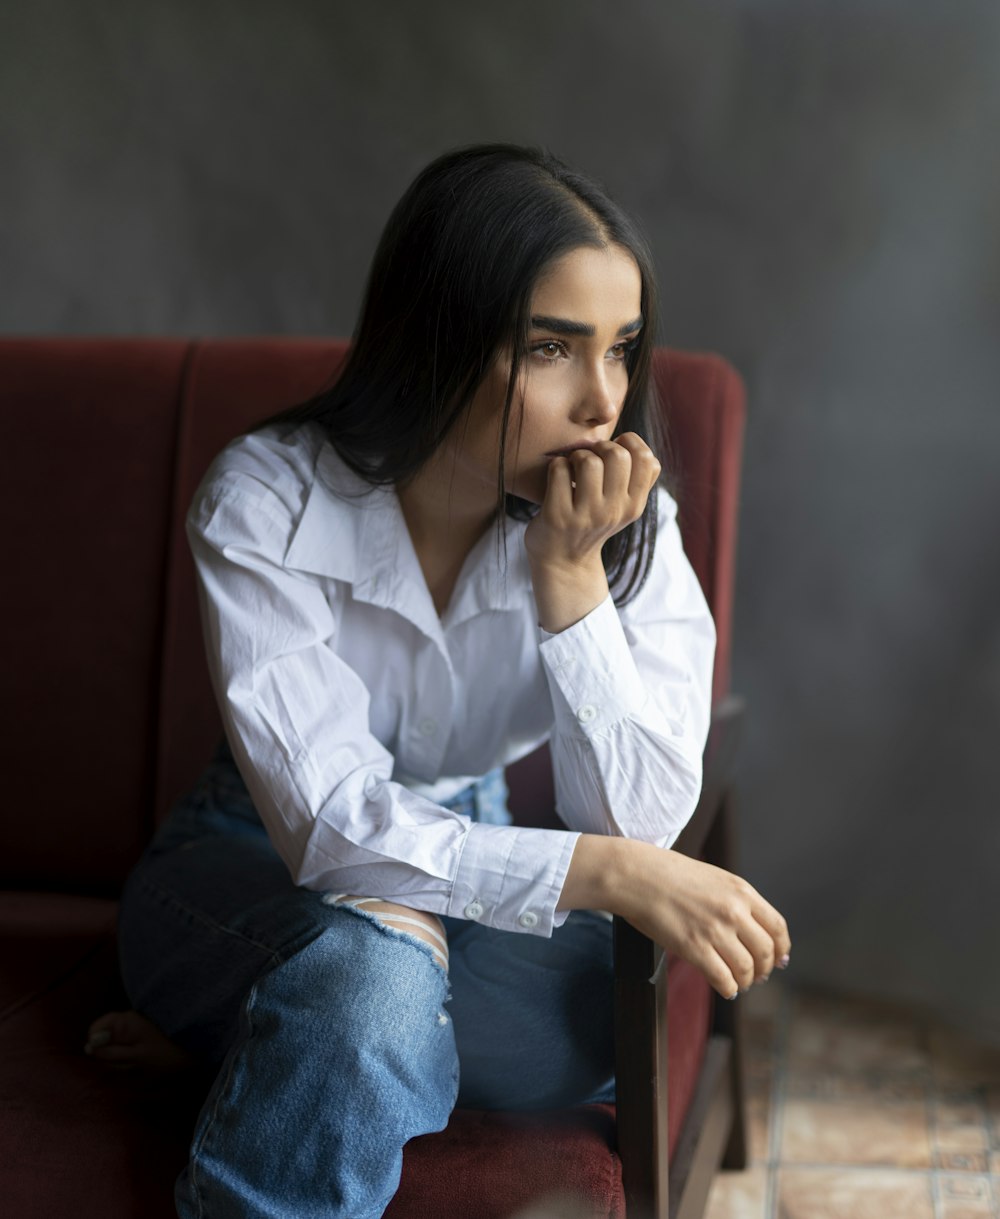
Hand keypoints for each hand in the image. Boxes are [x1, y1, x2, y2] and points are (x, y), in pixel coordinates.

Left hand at [525, 433, 660, 631]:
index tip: (614, 453)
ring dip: (576, 456)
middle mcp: (614, 512)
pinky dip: (556, 466)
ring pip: (589, 461)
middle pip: (618, 455)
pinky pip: (559, 469)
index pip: (648, 460)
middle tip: (590, 458)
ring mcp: (586, 515)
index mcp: (634, 506)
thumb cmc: (592, 522)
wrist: (562, 563)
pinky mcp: (558, 516)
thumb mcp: (623, 508)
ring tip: (573, 469)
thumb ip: (635, 479)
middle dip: (601, 446)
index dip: (630, 445)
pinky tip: (557, 479)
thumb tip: (632, 441)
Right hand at [560, 836, 790, 998]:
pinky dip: (727, 988)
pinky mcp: (694, 948)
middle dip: (764, 969)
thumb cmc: (669, 874)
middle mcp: (734, 911)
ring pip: (746, 969)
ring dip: (744, 981)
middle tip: (756, 976)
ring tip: (737, 982)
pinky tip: (723, 987)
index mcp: (741, 891)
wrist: (637, 875)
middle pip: (766, 952)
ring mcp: (714, 930)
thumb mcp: (713, 878)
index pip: (778, 927)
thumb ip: (735, 901)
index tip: (778, 959)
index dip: (781, 949)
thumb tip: (752, 929)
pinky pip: (722, 979)